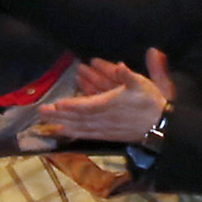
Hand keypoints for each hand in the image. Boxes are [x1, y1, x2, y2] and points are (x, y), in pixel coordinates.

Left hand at [37, 51, 172, 144]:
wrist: (161, 128)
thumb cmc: (151, 103)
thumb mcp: (143, 85)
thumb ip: (130, 76)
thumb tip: (120, 65)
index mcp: (112, 105)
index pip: (89, 106)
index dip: (73, 106)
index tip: (58, 104)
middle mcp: (105, 119)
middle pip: (78, 118)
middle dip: (59, 115)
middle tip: (41, 111)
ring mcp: (105, 129)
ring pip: (80, 127)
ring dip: (62, 123)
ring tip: (45, 121)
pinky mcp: (106, 135)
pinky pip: (86, 135)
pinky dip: (73, 133)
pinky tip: (62, 133)